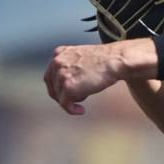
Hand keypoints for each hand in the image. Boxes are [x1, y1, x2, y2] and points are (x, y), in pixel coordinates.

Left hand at [43, 38, 157, 114]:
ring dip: (70, 101)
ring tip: (84, 100)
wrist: (114, 60)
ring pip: (59, 96)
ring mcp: (62, 75)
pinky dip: (72, 110)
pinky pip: (65, 104)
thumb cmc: (105, 60)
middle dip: (61, 96)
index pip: (50, 74)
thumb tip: (70, 82)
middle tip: (71, 102)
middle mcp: (57, 63)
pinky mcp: (69, 88)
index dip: (56, 87)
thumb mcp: (82, 57)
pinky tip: (81, 110)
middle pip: (52, 86)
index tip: (63, 94)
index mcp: (59, 53)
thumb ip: (71, 66)